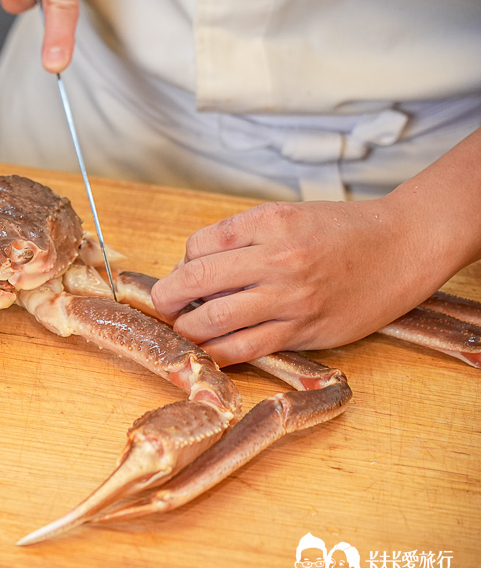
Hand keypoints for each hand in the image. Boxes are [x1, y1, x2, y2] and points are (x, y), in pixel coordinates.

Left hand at [149, 199, 451, 365]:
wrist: (403, 246)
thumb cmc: (342, 230)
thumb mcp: (288, 215)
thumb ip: (243, 237)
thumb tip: (193, 266)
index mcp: (269, 222)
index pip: (199, 244)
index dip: (183, 261)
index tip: (185, 272)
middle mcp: (277, 257)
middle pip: (197, 280)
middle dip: (168, 296)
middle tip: (164, 304)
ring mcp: (290, 297)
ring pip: (214, 320)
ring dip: (187, 328)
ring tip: (184, 329)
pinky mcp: (303, 329)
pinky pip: (246, 348)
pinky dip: (217, 352)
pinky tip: (209, 350)